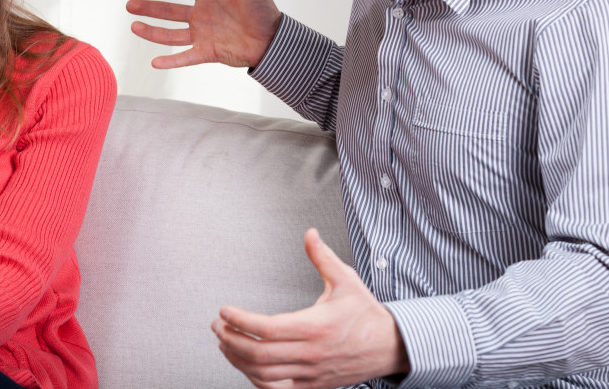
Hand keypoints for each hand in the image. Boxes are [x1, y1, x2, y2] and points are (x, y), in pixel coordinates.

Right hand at [127, 0, 280, 68]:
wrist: (274, 38)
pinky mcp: (207, 52)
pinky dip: (171, 60)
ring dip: (152, 31)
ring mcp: (203, 34)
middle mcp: (202, 15)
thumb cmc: (264, 8)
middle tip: (129, 5)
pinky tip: (154, 62)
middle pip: (169, 11)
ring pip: (171, 34)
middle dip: (149, 8)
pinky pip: (185, 56)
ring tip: (133, 26)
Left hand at [211, 229, 409, 388]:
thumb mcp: (346, 280)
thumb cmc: (366, 314)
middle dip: (231, 339)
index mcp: (315, 326)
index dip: (240, 321)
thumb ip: (322, 257)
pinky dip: (256, 379)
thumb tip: (310, 234)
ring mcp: (310, 373)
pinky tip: (246, 366)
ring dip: (238, 359)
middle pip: (258, 354)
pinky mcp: (312, 385)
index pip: (266, 329)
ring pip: (263, 374)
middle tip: (218, 326)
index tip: (224, 312)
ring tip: (225, 343)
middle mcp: (310, 353)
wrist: (390, 347)